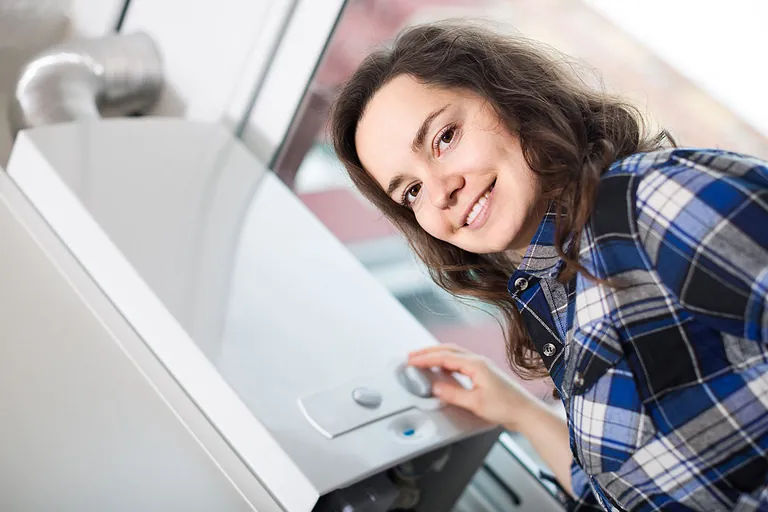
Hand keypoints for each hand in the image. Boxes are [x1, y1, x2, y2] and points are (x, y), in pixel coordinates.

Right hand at [408, 344, 536, 430]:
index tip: (412, 361)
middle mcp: (478, 362)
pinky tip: (442, 370)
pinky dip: (447, 363)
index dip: (426, 359)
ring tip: (423, 360)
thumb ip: (453, 394)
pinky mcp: (483, 374)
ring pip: (454, 355)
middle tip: (412, 356)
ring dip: (437, 355)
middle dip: (428, 352)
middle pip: (448, 350)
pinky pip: (460, 362)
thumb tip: (435, 387)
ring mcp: (481, 367)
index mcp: (475, 364)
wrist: (525, 412)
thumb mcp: (475, 402)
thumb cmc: (506, 406)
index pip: (444, 357)